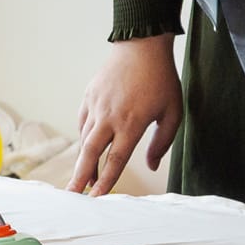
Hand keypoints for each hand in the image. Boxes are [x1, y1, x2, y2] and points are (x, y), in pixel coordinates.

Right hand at [68, 35, 181, 195]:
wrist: (141, 46)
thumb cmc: (162, 80)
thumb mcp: (172, 113)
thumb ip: (162, 142)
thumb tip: (151, 165)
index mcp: (132, 123)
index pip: (115, 159)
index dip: (106, 181)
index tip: (97, 198)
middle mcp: (110, 116)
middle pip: (90, 153)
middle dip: (80, 176)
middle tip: (71, 195)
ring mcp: (96, 105)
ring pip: (84, 139)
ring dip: (84, 160)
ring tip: (86, 178)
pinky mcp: (89, 96)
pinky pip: (83, 122)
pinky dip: (85, 137)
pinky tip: (90, 146)